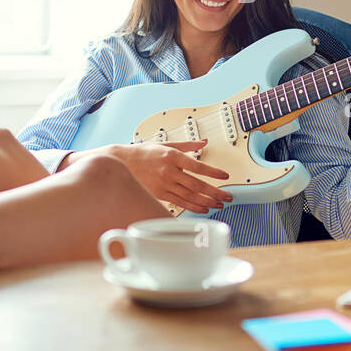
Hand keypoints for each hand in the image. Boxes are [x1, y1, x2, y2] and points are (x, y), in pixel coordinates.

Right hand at [110, 140, 231, 213]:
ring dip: (207, 202)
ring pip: (190, 196)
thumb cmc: (145, 153)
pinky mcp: (160, 194)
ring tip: (219, 204)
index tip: (225, 176)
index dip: (213, 172)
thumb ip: (188, 144)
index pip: (198, 166)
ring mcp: (164, 184)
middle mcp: (169, 171)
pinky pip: (180, 203)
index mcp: (172, 156)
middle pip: (196, 185)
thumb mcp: (167, 143)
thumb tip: (205, 142)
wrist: (123, 163)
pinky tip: (203, 208)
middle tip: (228, 196)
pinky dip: (193, 207)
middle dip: (215, 192)